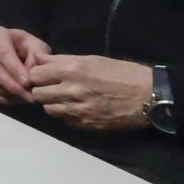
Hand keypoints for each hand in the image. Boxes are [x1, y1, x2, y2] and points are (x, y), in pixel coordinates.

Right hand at [0, 25, 53, 105]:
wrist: (13, 48)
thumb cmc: (25, 46)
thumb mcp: (36, 46)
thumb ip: (36, 57)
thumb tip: (31, 74)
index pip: (2, 53)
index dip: (14, 69)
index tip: (28, 82)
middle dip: (11, 85)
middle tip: (28, 96)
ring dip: (7, 93)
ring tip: (24, 98)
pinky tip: (14, 99)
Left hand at [29, 55, 153, 131]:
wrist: (148, 96)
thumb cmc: (122, 73)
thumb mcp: (92, 59)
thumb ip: (62, 61)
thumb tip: (38, 59)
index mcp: (73, 70)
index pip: (35, 75)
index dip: (37, 75)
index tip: (44, 75)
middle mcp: (72, 91)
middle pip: (38, 94)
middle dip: (42, 90)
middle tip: (53, 87)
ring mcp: (78, 110)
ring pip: (49, 109)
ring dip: (53, 103)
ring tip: (66, 98)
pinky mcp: (86, 125)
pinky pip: (64, 120)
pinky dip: (66, 114)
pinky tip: (78, 108)